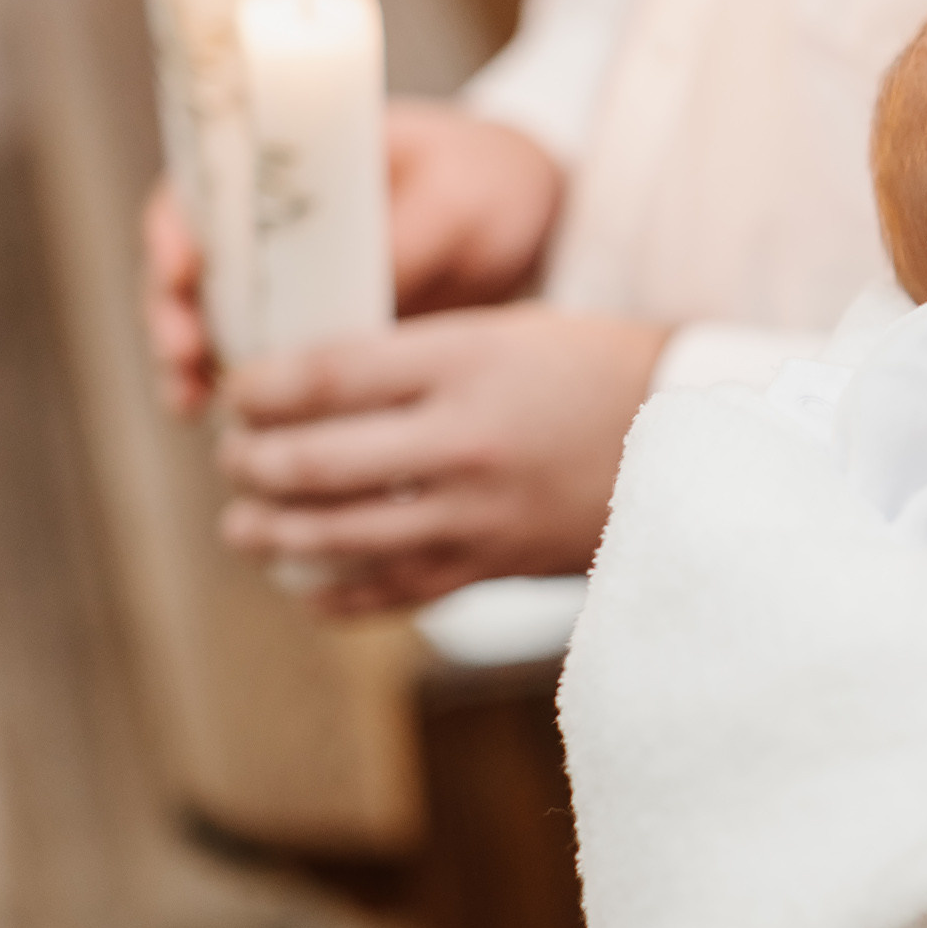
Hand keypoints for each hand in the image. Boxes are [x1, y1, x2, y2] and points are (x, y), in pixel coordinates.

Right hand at [141, 100, 564, 416]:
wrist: (537, 220)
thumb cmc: (490, 182)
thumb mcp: (459, 199)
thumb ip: (411, 242)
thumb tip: (357, 312)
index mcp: (297, 162)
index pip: (204, 185)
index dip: (173, 227)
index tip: (181, 270)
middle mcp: (276, 223)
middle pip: (190, 266)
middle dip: (170, 315)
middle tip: (183, 359)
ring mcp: (292, 281)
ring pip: (212, 324)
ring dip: (189, 367)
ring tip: (190, 406)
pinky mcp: (319, 333)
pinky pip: (264, 368)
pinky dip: (247, 401)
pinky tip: (246, 435)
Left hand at [217, 305, 670, 614]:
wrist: (693, 443)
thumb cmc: (594, 372)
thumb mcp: (506, 333)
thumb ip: (414, 357)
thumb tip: (308, 385)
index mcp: (466, 362)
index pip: (326, 376)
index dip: (259, 389)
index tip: (238, 391)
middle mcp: (463, 439)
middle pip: (313, 462)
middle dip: (250, 465)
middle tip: (233, 459)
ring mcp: (476, 511)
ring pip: (338, 536)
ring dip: (271, 536)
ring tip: (243, 528)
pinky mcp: (493, 565)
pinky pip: (391, 589)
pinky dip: (335, 595)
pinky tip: (306, 587)